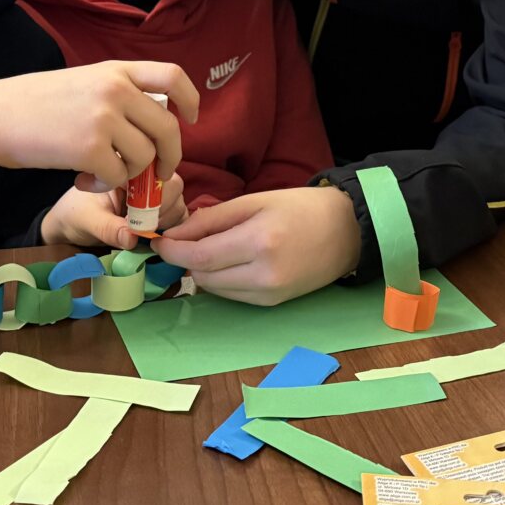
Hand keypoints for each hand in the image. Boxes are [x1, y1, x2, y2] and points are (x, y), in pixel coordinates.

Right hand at [0, 61, 198, 190]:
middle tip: (158, 173)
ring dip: (129, 174)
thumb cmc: (35, 104)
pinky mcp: (90, 148)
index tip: (190, 119)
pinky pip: (119, 176)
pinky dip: (105, 184)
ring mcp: (104, 118)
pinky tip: (81, 179)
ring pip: (144, 157)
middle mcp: (116, 89)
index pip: (173, 76)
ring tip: (100, 172)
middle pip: (168, 128)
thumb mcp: (84, 82)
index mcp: (116, 70)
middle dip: (170, 157)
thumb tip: (158, 124)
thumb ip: (120, 94)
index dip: (190, 99)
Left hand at [42, 174, 188, 249]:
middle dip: (163, 211)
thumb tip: (133, 238)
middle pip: (174, 186)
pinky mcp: (162, 209)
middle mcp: (147, 174)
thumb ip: (109, 228)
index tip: (137, 222)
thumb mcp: (87, 221)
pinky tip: (154, 236)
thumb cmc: (75, 214)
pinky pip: (179, 215)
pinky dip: (173, 228)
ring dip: (167, 221)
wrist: (70, 224)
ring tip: (144, 234)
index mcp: (128, 166)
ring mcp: (157, 192)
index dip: (154, 199)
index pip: (156, 172)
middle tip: (141, 229)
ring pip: (179, 201)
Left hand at [150, 187, 362, 304]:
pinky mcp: (273, 303)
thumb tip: (176, 234)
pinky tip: (230, 261)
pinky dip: (222, 280)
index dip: (173, 251)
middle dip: (186, 260)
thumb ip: (213, 218)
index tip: (158, 241)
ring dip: (203, 271)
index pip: (200, 256)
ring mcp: (269, 294)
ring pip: (214, 290)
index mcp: (259, 242)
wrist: (346, 232)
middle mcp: (263, 275)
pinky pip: (232, 295)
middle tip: (181, 240)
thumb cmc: (301, 208)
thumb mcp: (255, 201)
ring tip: (209, 248)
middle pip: (203, 276)